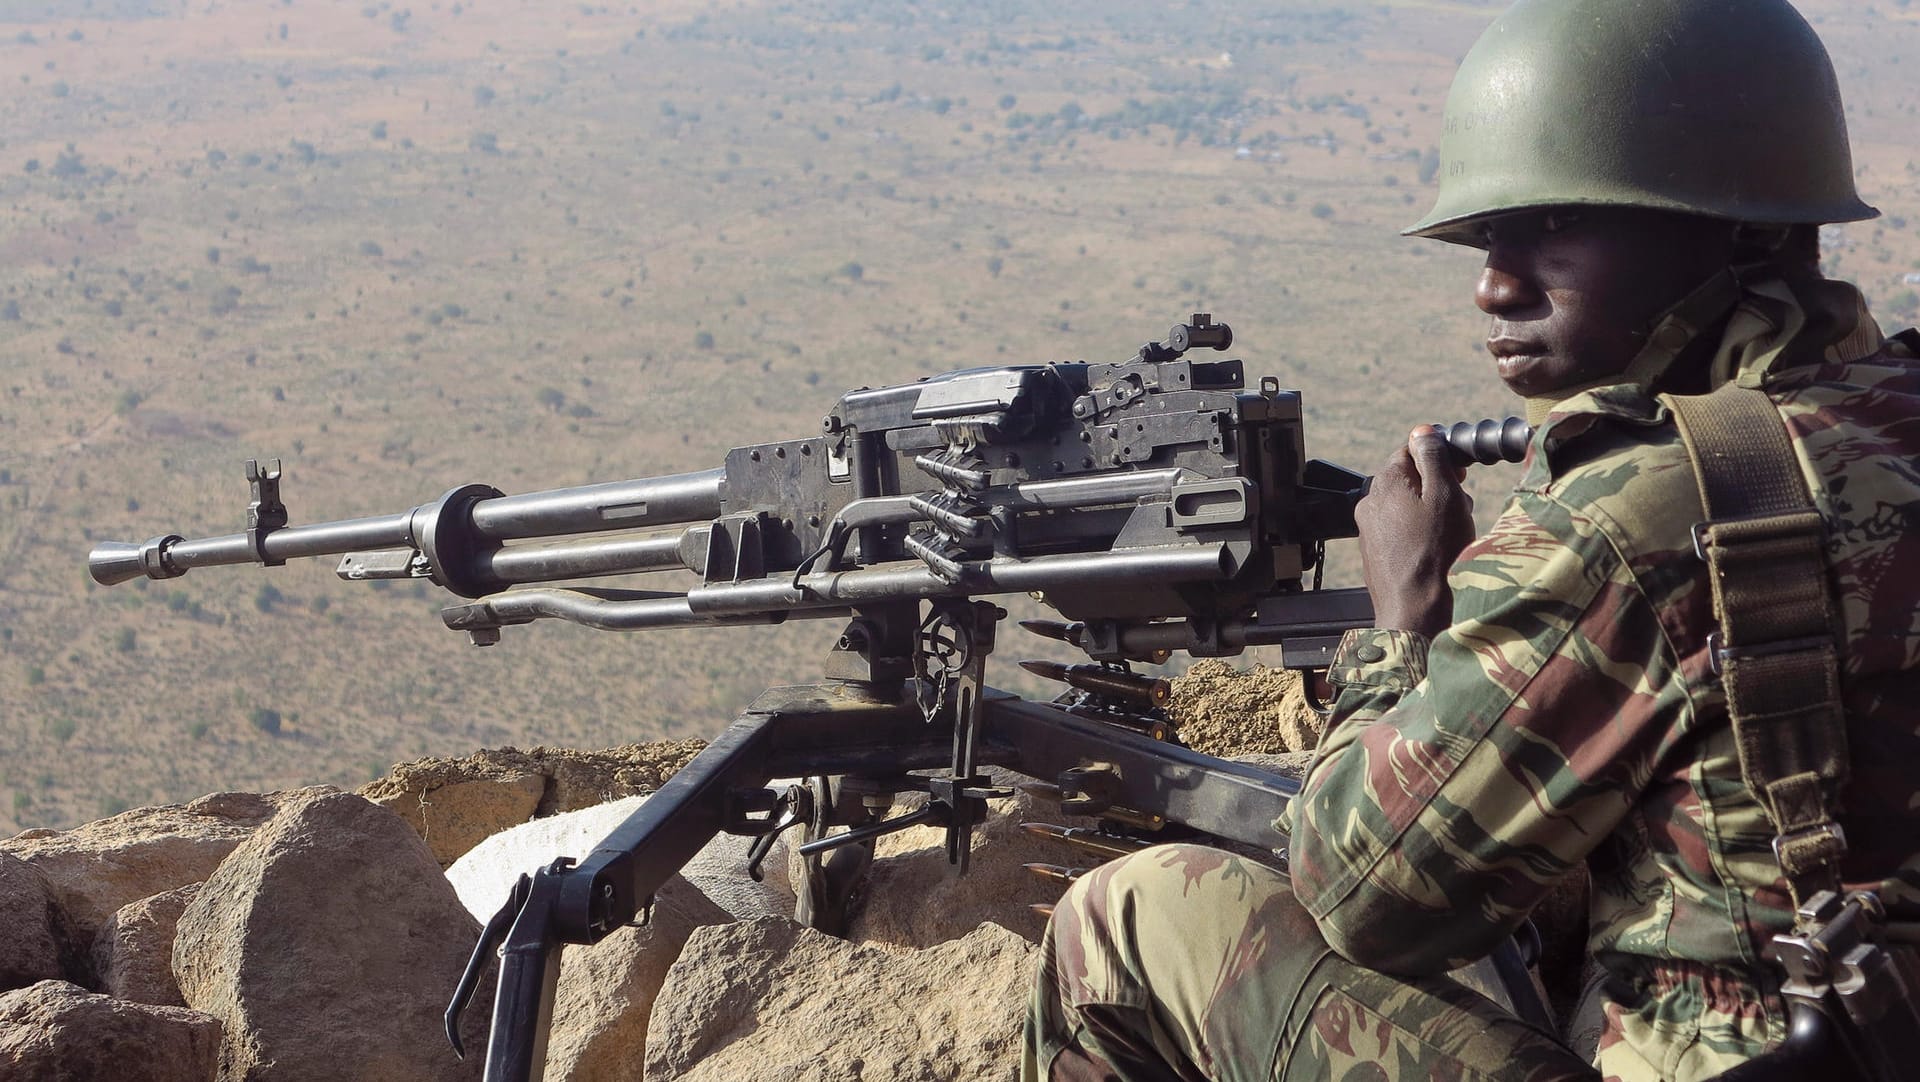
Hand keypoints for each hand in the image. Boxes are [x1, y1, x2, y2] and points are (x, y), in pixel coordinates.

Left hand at [1355, 427, 1476, 639]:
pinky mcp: (1375, 552)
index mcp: (1385, 482)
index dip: (1438, 458)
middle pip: (1410, 479)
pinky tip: (1438, 550)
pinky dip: (1421, 533)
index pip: (1410, 450)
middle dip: (1439, 487)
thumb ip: (1434, 459)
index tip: (1459, 473)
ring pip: (1407, 506)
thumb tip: (1423, 432)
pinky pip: (1401, 530)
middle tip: (1461, 506)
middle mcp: (1370, 502)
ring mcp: (1369, 528)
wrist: (1416, 611)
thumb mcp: (1445, 495)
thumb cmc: (1436, 554)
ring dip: (1433, 511)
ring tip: (1453, 532)